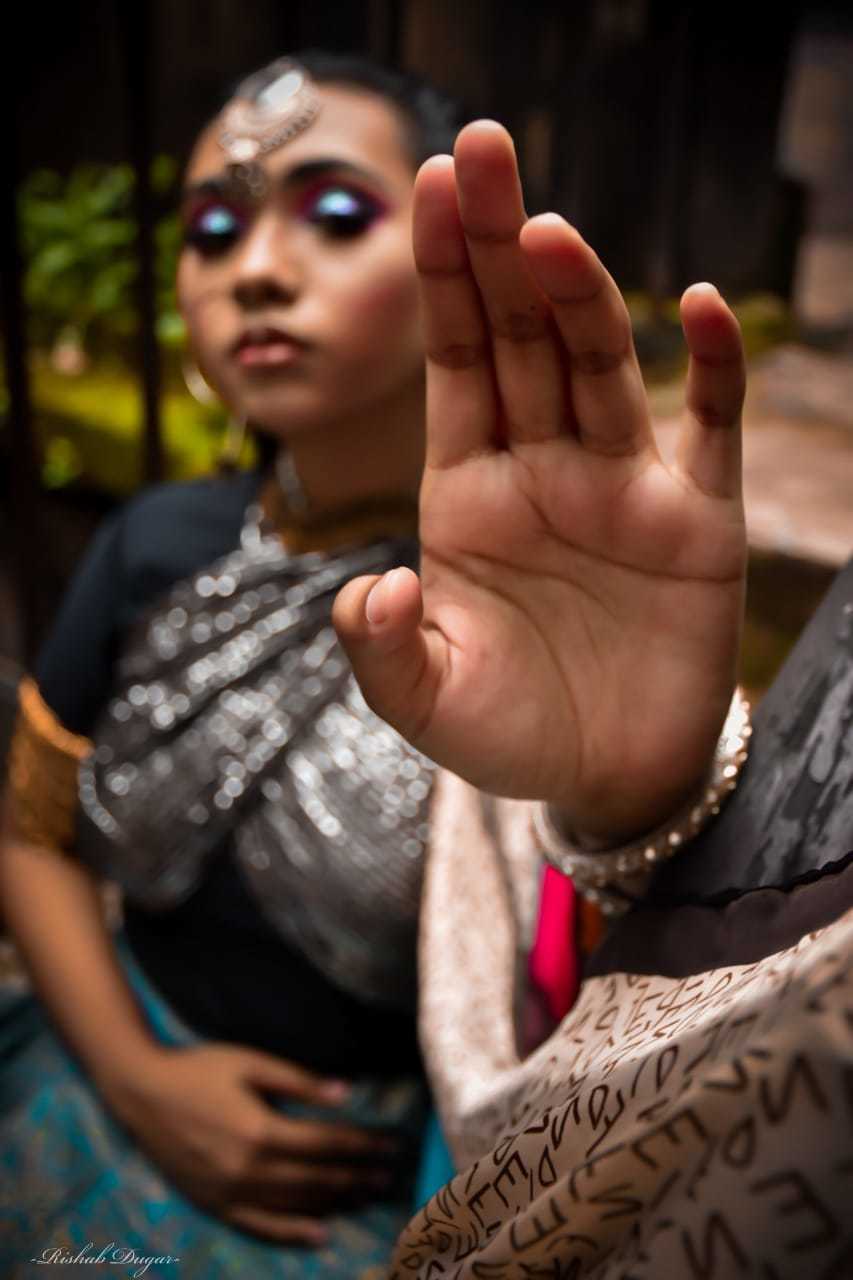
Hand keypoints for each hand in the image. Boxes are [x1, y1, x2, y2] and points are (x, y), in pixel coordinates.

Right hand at [105, 1043, 397, 1244]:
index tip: (390, 1145)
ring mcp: (230, 1192)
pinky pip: (260, 1225)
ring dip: (335, 1202)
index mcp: (261, 1130)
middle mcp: (248, 1168)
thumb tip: (346, 1094)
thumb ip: (299, 1082)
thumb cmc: (199, 1069)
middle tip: (388, 1175)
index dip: (362, 1145)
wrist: (141, 1092)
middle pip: (317, 1178)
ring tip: (366, 1196)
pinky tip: (320, 1234)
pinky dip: (292, 1233)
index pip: (326, 1143)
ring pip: (295, 1204)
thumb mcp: (251, 1063)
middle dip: (357, 1176)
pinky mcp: (214, 1204)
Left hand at [334, 120, 746, 841]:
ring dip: (577, 297)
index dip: (439, 280)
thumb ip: (380, 650)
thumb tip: (366, 587)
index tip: (426, 188)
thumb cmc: (512, 732)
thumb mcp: (425, 703)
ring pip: (600, 365)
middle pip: (518, 337)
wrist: (609, 779)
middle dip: (497, 248)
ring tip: (546, 231)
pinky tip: (699, 307)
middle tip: (481, 149)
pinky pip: (710, 428)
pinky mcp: (695, 521)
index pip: (452, 363)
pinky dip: (713, 370)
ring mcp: (620, 486)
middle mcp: (542, 469)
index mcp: (468, 493)